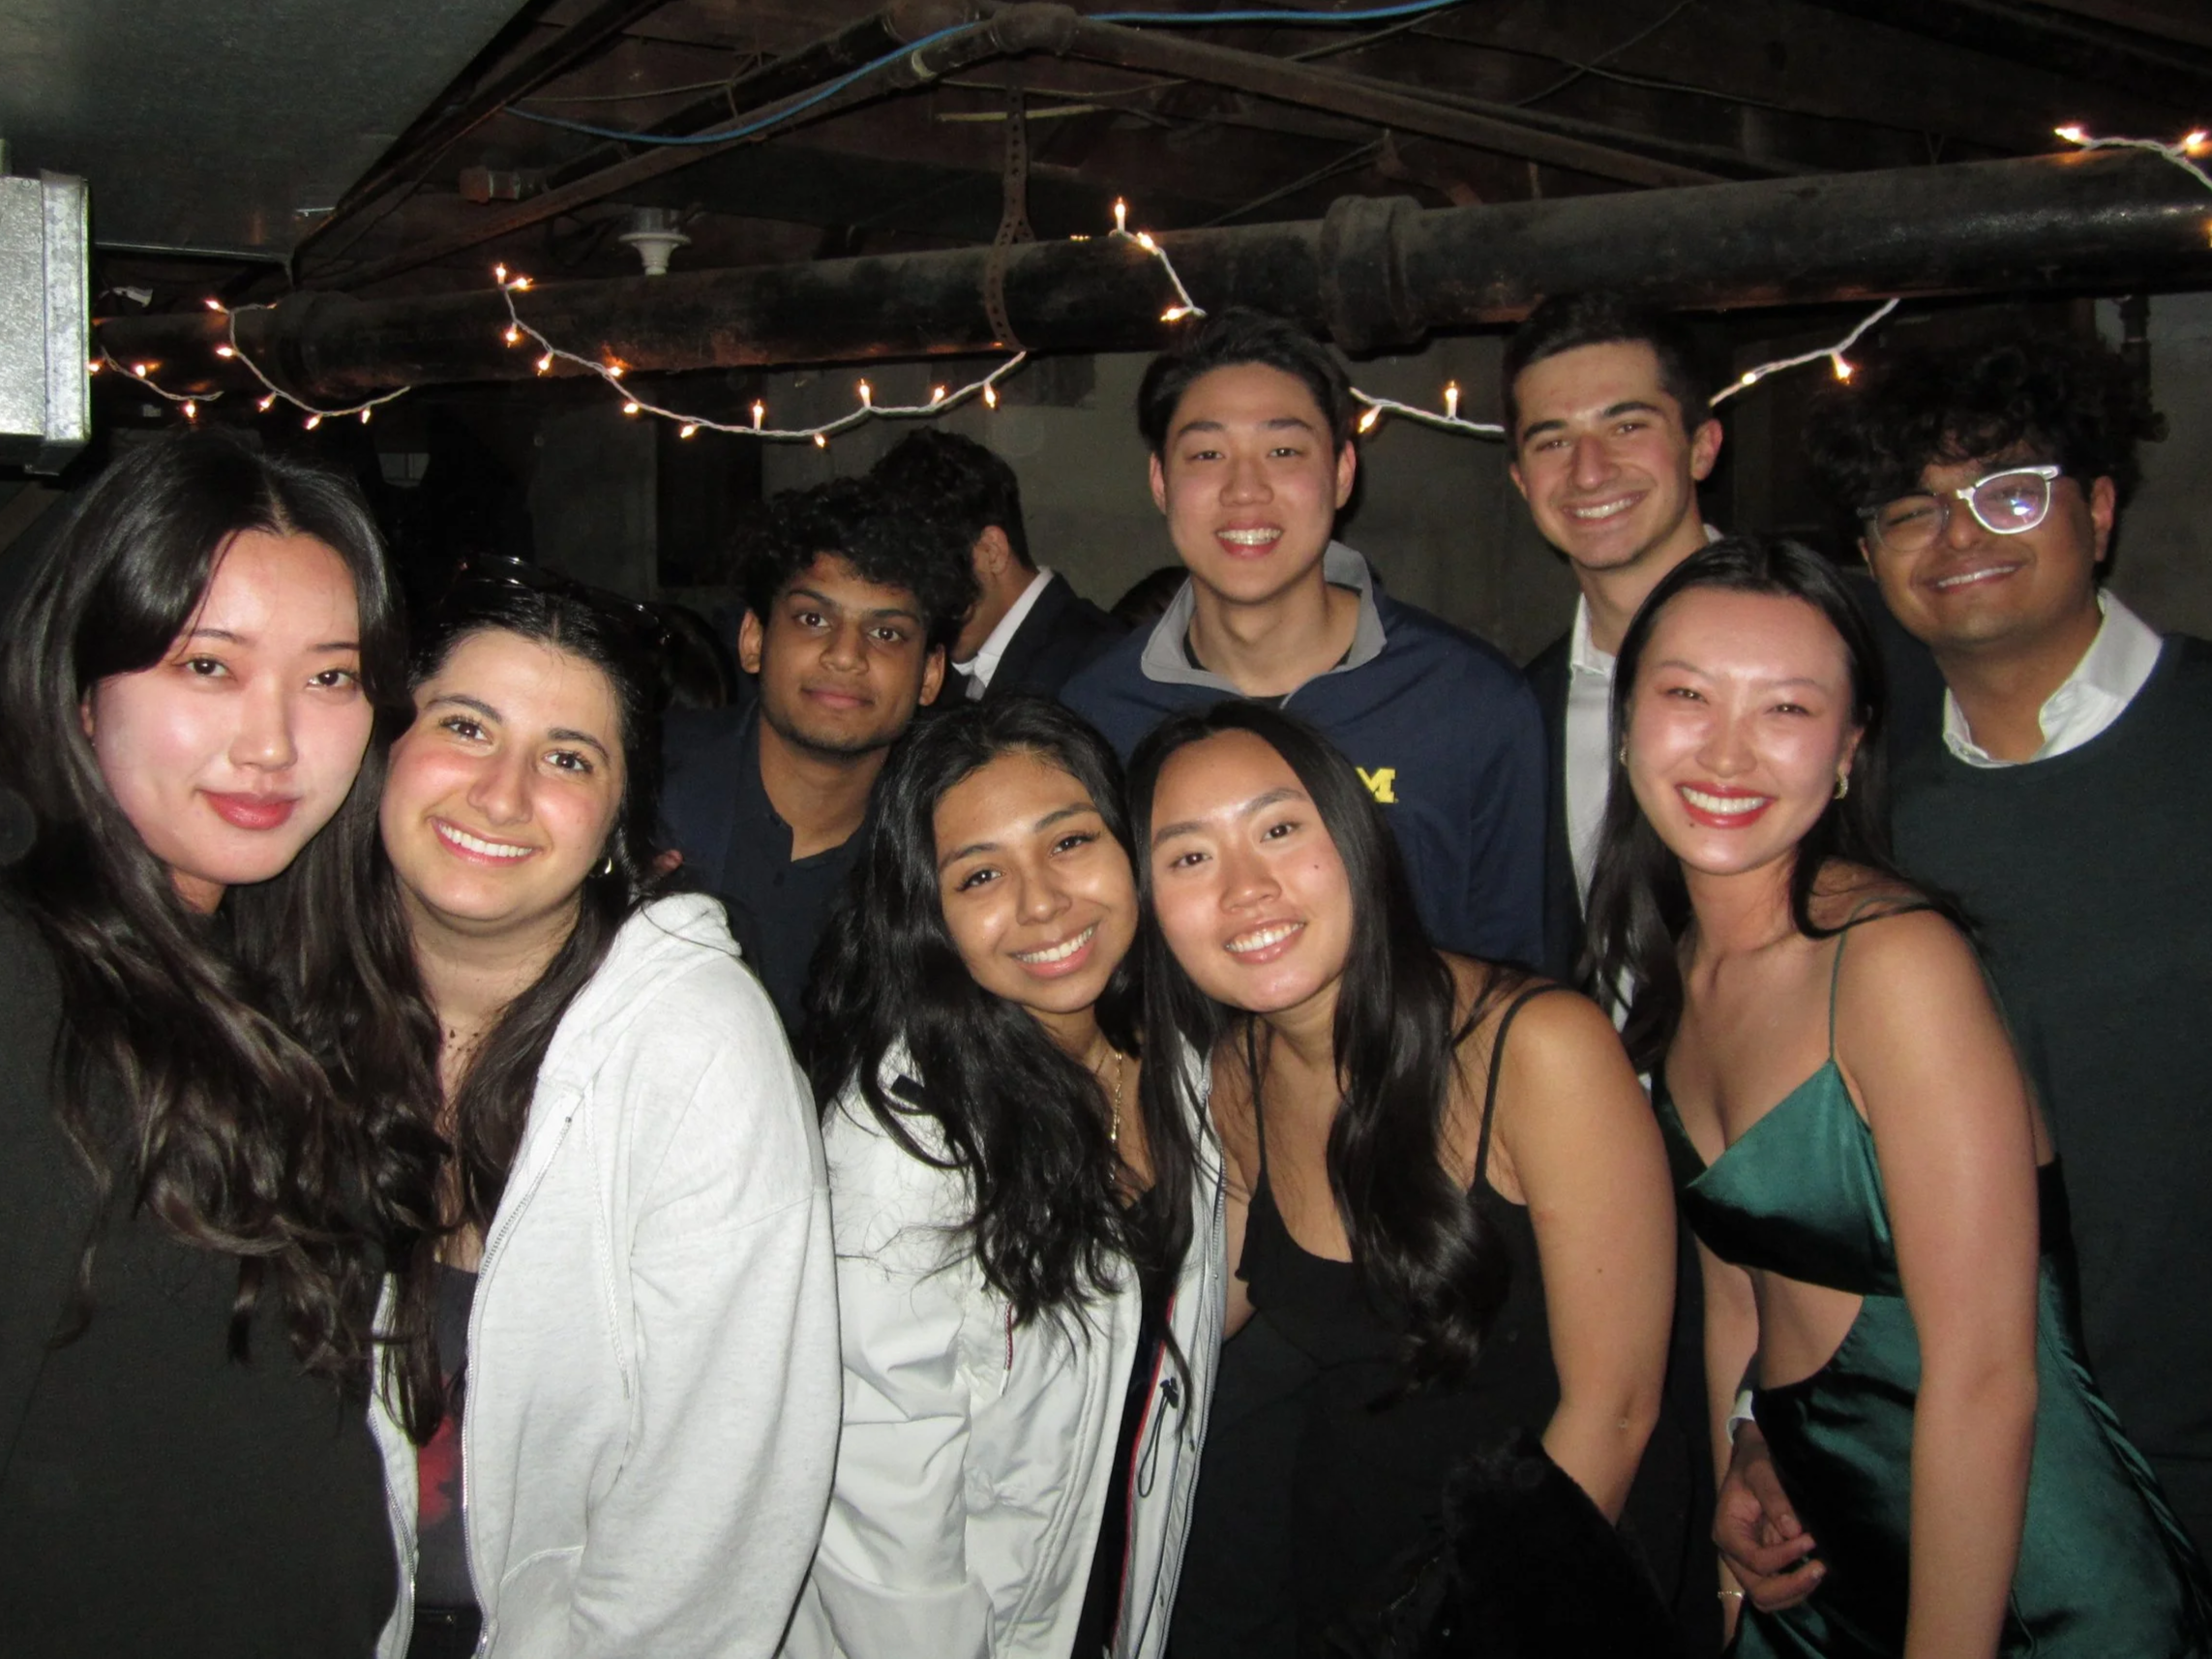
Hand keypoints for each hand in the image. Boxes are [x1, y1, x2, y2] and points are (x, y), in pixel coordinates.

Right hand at [1715, 1422, 1823, 1611]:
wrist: (1757, 1458)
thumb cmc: (1755, 1460)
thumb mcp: (1761, 1469)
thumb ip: (1774, 1496)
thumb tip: (1793, 1531)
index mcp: (1727, 1531)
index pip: (1754, 1560)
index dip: (1784, 1557)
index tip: (1809, 1538)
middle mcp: (1735, 1553)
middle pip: (1759, 1591)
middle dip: (1792, 1585)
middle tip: (1820, 1567)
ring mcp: (1750, 1561)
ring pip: (1769, 1598)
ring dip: (1797, 1592)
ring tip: (1820, 1570)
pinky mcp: (1767, 1563)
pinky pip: (1781, 1590)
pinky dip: (1799, 1587)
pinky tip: (1816, 1568)